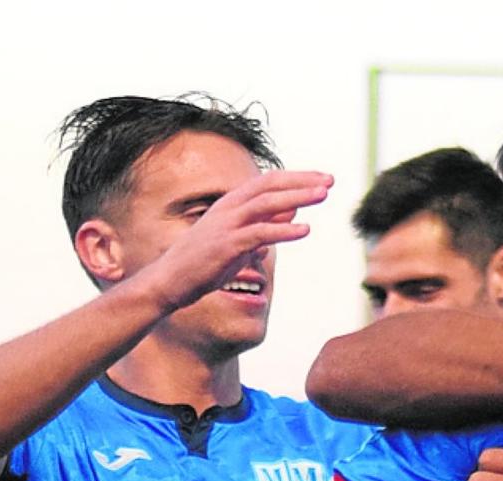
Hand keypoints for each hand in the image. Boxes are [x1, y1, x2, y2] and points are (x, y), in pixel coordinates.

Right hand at [142, 170, 333, 311]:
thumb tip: (292, 215)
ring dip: (298, 197)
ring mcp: (227, 225)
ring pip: (267, 204)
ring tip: (323, 195)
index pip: (268, 182)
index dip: (296, 178)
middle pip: (270, 185)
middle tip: (330, 180)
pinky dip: (284, 231)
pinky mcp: (228, 245)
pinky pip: (260, 234)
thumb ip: (264, 226)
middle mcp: (229, 208)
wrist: (172, 280)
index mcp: (231, 203)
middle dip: (302, 180)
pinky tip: (305, 229)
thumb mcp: (239, 240)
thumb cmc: (205, 262)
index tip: (321, 179)